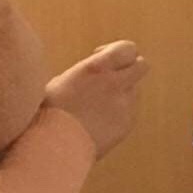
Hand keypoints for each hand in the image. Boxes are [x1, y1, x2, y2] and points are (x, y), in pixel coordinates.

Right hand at [42, 39, 146, 157]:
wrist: (57, 144)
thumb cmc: (51, 112)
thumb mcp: (62, 80)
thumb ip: (86, 72)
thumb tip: (94, 70)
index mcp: (97, 68)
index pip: (127, 48)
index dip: (119, 51)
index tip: (102, 56)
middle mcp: (115, 84)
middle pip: (141, 65)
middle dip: (130, 67)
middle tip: (111, 77)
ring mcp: (124, 105)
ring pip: (134, 90)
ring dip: (122, 92)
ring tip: (96, 105)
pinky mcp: (126, 124)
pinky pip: (130, 111)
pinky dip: (119, 112)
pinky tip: (98, 121)